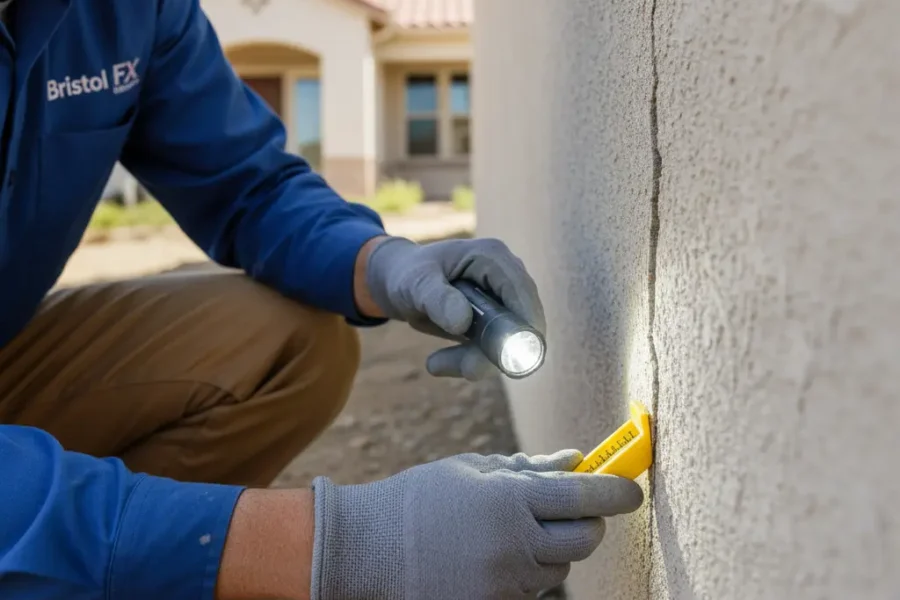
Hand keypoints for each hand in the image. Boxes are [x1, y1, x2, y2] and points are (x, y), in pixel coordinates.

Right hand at [310, 450, 643, 599]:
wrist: (370, 549)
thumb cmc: (420, 499)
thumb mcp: (473, 471)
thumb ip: (529, 468)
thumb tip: (576, 460)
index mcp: (510, 500)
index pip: (585, 496)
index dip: (616, 491)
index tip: (631, 488)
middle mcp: (515, 544)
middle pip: (584, 540)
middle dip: (588, 522)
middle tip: (574, 509)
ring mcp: (505, 582)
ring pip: (560, 569)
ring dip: (554, 549)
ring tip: (516, 531)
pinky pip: (531, 591)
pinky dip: (528, 572)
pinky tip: (497, 556)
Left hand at [362, 236, 545, 379]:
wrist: (401, 282)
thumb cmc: (408, 275)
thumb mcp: (414, 284)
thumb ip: (436, 299)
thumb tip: (462, 322)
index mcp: (493, 258)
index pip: (523, 294)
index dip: (524, 327)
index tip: (508, 360)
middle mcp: (507, 278)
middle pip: (523, 324)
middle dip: (496, 354)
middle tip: (463, 370)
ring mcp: (505, 301)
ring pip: (510, 345)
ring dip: (477, 362)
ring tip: (434, 364)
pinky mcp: (498, 323)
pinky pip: (495, 352)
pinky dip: (471, 362)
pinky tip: (437, 362)